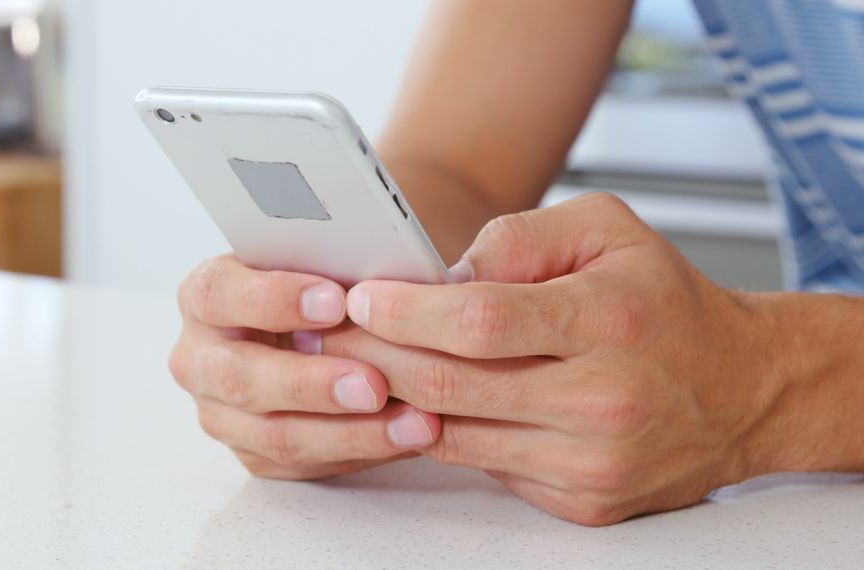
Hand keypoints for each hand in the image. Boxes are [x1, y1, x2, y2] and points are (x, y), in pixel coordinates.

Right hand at [168, 254, 440, 479]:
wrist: (318, 326)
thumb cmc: (321, 283)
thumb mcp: (320, 259)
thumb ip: (336, 265)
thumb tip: (381, 279)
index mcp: (206, 293)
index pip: (220, 294)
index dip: (275, 298)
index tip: (336, 301)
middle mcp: (200, 357)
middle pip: (241, 378)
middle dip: (313, 383)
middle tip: (373, 383)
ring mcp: (220, 412)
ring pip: (275, 434)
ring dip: (351, 432)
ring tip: (413, 423)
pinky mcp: (252, 452)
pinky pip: (303, 463)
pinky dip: (360, 451)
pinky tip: (406, 438)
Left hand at [304, 193, 781, 524]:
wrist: (739, 391)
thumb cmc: (662, 301)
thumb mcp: (607, 229)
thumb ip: (521, 238)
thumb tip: (441, 276)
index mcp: (608, 319)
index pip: (480, 321)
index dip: (406, 311)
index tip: (360, 296)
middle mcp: (601, 400)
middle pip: (449, 386)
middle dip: (370, 356)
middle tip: (324, 333)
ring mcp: (590, 463)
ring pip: (452, 435)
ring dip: (386, 399)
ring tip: (347, 365)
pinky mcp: (579, 502)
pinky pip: (481, 466)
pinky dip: (436, 433)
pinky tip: (409, 401)